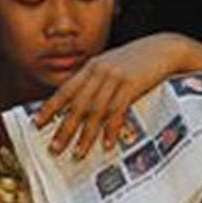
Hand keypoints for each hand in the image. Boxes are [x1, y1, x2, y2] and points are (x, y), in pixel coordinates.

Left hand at [35, 34, 186, 159]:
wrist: (164, 49)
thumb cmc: (138, 61)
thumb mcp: (112, 65)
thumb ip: (97, 80)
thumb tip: (81, 103)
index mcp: (92, 67)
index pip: (65, 89)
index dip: (50, 107)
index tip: (37, 124)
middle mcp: (99, 71)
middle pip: (77, 104)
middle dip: (64, 128)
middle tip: (54, 148)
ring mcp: (115, 77)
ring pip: (95, 111)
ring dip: (86, 135)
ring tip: (78, 153)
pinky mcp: (132, 84)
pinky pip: (118, 111)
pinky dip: (111, 129)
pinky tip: (107, 144)